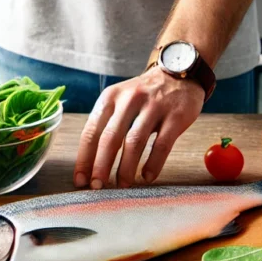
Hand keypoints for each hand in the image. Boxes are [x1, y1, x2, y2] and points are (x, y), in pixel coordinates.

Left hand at [74, 70, 205, 189]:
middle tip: (98, 187)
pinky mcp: (175, 116)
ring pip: (134, 142)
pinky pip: (161, 145)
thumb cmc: (144, 94)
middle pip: (110, 138)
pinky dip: (153, 164)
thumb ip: (106, 124)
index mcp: (110, 98)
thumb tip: (91, 162)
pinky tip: (147, 177)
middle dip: (101, 166)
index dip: (85, 158)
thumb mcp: (120, 99)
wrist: (179, 73)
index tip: (81, 180)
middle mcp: (129, 100)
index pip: (92, 131)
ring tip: (123, 185)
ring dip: (126, 168)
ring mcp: (154, 107)